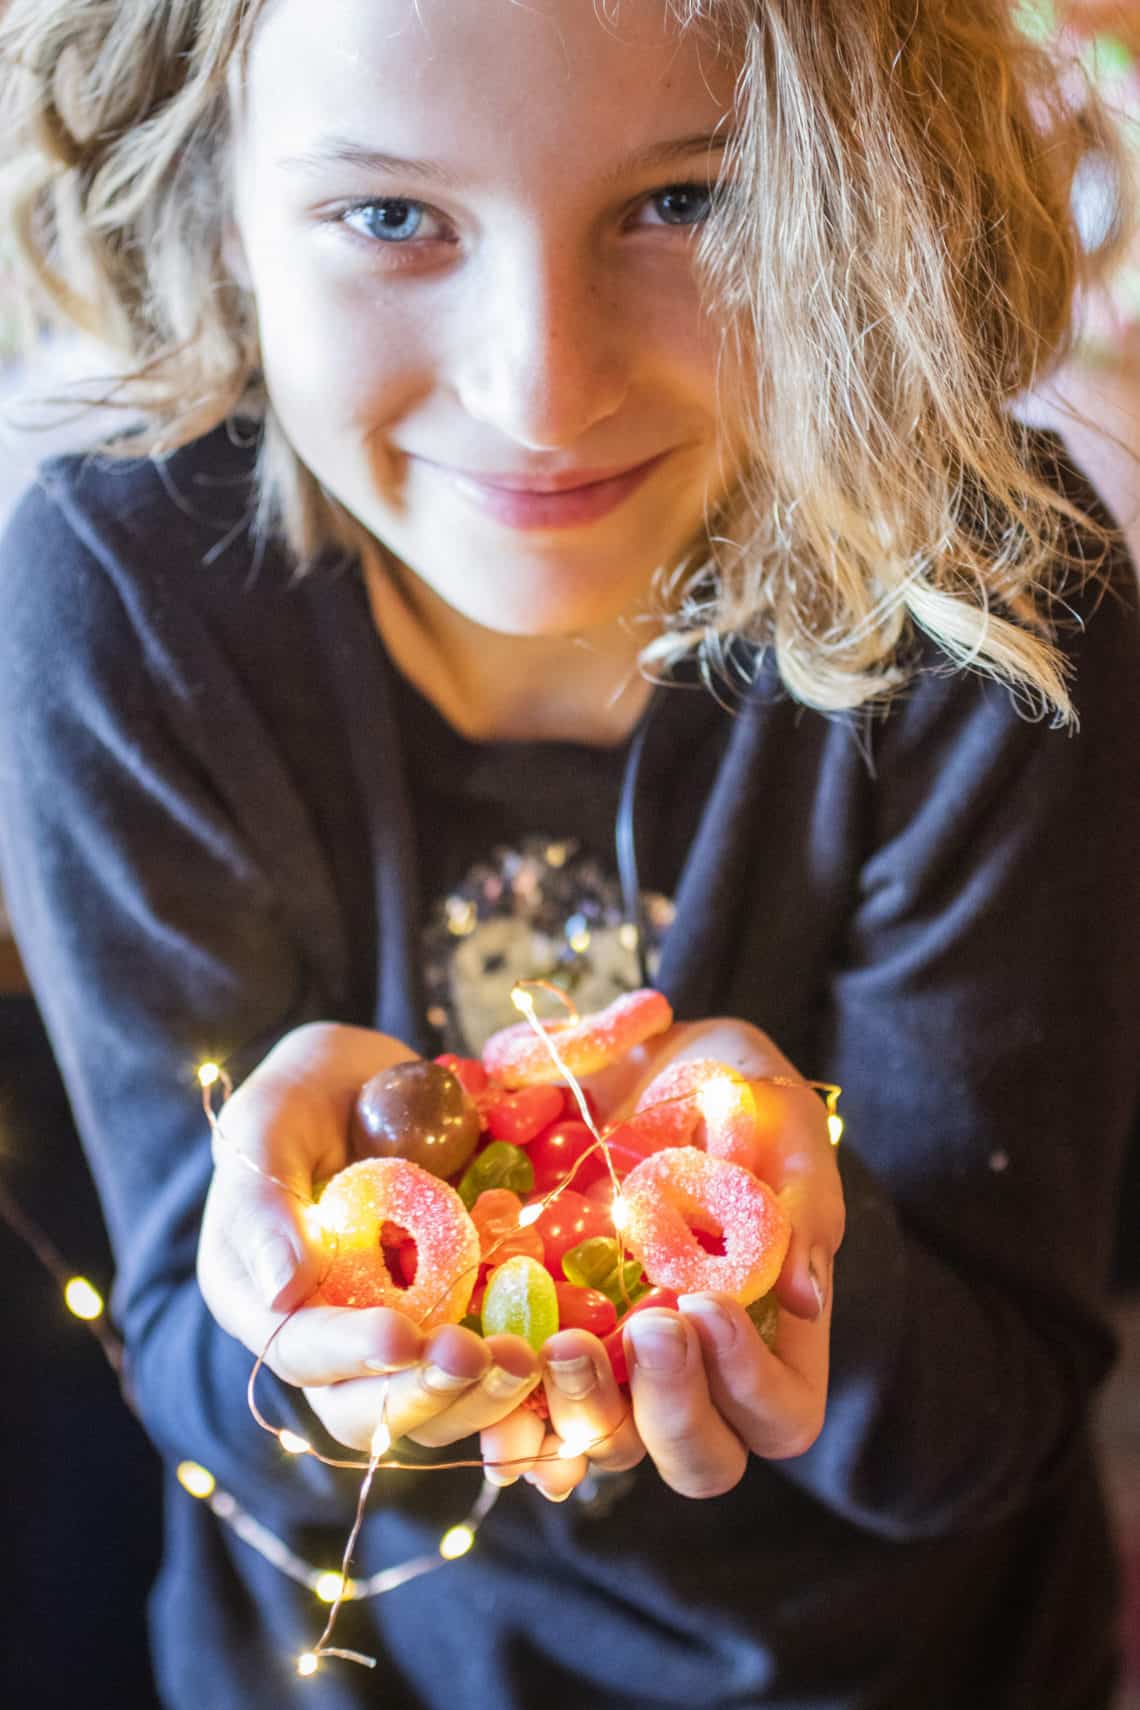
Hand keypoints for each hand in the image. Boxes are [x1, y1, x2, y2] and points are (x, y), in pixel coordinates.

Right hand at [197, 1022, 541, 1452]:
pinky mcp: (452, 1322)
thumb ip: (263, 1202)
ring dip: (480, 1396)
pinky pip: (481, 1371)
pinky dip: (516, 1380)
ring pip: (428, 1407)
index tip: (404, 1336)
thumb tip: (281, 1290)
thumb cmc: (304, 1093)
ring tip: (526, 1360)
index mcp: (261, 1297)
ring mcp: (392, 1333)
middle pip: (364, 1407)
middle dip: (425, 1392)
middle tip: (482, 1356)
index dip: (351, 1353)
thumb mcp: (269, 1122)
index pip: (299, 1351)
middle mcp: (324, 1333)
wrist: (369, 1081)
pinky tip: (554, 1359)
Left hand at [482, 1016, 844, 1497]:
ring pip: (607, 1445)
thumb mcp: (781, 1121)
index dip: (748, 1383)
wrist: (637, 1058)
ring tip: (562, 1344)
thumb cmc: (731, 1089)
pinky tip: (489, 1373)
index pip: (781, 1415)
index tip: (707, 1302)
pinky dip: (507, 1409)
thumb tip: (804, 1296)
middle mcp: (698, 1371)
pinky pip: (527, 1405)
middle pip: (699, 1459)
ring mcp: (618, 1364)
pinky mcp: (546, 1336)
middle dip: (671, 1409)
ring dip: (584, 1410)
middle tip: (646, 1329)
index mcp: (773, 1334)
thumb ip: (799, 1201)